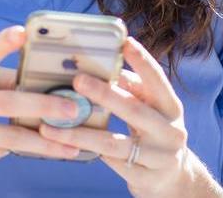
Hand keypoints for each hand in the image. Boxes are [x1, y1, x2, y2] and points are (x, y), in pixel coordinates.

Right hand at [0, 25, 82, 173]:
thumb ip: (1, 82)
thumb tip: (45, 81)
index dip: (2, 42)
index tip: (22, 31)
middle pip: (5, 102)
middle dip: (42, 106)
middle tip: (71, 109)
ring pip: (7, 137)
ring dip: (43, 143)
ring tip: (71, 145)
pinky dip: (20, 153)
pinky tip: (40, 152)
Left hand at [38, 36, 222, 197]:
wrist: (172, 178)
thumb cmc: (153, 131)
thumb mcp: (150, 108)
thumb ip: (131, 87)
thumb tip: (101, 63)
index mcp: (171, 108)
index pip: (158, 81)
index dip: (143, 62)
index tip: (125, 42)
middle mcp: (170, 132)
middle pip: (135, 111)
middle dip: (105, 95)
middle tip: (78, 80)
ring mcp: (159, 158)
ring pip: (114, 144)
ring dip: (80, 133)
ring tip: (50, 126)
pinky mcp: (145, 179)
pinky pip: (110, 163)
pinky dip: (86, 152)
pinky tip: (63, 146)